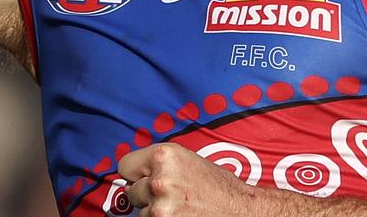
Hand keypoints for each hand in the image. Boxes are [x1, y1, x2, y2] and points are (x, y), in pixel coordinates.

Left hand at [120, 143, 270, 216]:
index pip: (124, 165)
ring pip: (141, 211)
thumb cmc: (218, 187)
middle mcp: (160, 179)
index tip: (143, 178)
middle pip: (131, 191)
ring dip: (155, 211)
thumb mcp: (188, 161)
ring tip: (182, 208)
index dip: (135, 173)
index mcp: (165, 156)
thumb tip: (132, 173)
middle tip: (173, 196)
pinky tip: (182, 216)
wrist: (241, 211)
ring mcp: (160, 206)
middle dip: (146, 195)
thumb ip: (159, 164)